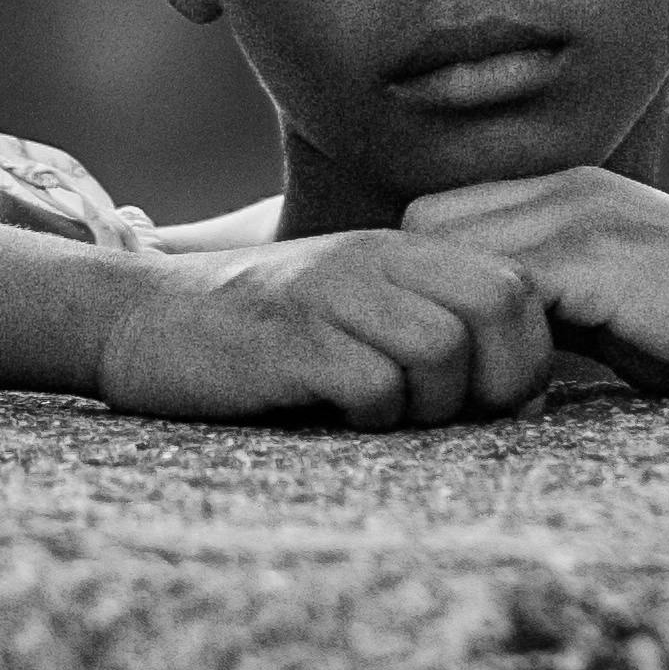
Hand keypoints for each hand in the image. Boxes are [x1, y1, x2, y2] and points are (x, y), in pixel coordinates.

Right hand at [93, 232, 557, 429]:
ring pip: (444, 350)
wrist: (139, 319)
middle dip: (499, 380)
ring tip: (382, 418)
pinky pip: (373, 385)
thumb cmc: (257, 338)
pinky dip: (368, 418)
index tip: (494, 402)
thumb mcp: (351, 311)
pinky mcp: (288, 337)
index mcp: (401, 251)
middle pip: (502, 306)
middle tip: (453, 418)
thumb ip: (427, 329)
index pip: (519, 286)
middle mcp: (375, 258)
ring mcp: (331, 293)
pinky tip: (333, 417)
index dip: (529, 354)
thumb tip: (523, 396)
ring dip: (429, 407)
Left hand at [399, 171, 668, 394]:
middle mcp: (563, 188)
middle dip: (428, 300)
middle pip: (421, 230)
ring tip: (493, 385)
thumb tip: (480, 352)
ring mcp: (577, 214)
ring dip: (455, 325)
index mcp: (565, 193)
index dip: (433, 286)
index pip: (435, 219)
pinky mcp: (596, 255)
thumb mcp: (615, 305)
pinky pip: (495, 293)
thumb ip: (552, 305)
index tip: (456, 350)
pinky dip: (495, 347)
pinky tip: (533, 391)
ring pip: (446, 258)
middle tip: (460, 370)